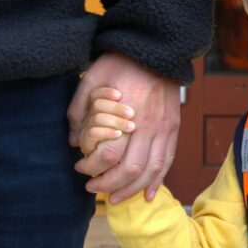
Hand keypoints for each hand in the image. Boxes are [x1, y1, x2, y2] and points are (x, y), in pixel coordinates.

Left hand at [68, 52, 181, 202]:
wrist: (156, 49)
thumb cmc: (120, 63)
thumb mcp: (91, 80)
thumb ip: (79, 112)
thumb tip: (74, 141)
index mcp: (124, 114)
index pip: (109, 155)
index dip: (92, 167)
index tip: (80, 167)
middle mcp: (147, 125)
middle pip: (131, 169)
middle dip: (110, 185)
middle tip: (93, 188)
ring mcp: (164, 128)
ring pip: (152, 170)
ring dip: (133, 189)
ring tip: (116, 198)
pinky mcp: (173, 127)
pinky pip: (167, 160)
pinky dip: (158, 180)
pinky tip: (148, 194)